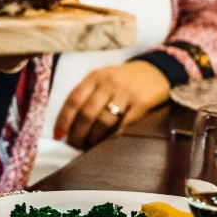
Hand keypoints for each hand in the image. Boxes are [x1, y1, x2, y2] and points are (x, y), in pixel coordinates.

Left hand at [56, 61, 170, 149]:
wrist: (158, 70)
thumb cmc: (123, 81)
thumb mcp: (103, 79)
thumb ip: (87, 96)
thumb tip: (68, 126)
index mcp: (94, 77)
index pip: (73, 100)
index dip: (63, 120)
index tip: (58, 136)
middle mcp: (108, 83)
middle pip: (87, 113)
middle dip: (78, 134)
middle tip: (76, 145)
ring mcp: (126, 92)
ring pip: (104, 121)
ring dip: (94, 138)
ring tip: (91, 147)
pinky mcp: (142, 102)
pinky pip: (124, 124)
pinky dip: (113, 137)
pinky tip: (109, 144)